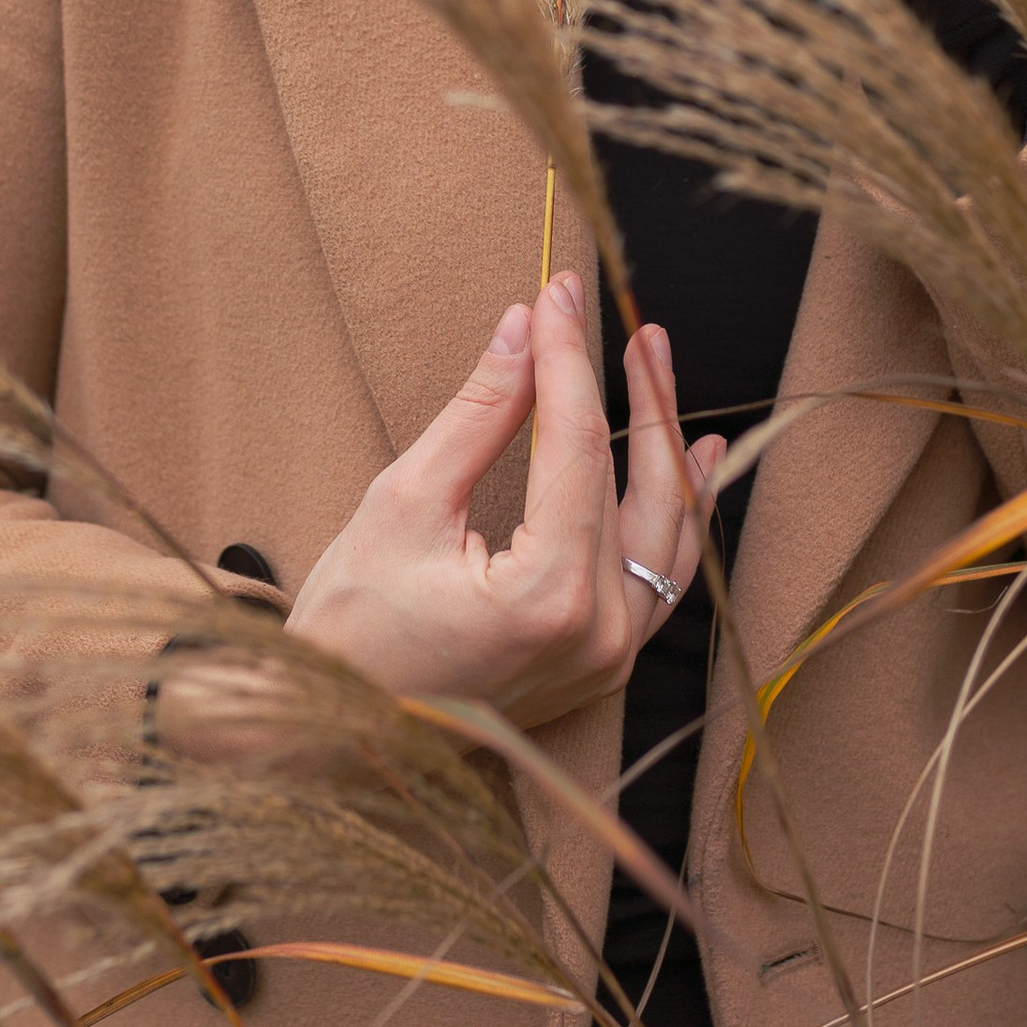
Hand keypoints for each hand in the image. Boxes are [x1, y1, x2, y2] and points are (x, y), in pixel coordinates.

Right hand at [287, 273, 723, 729]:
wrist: (335, 733)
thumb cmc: (353, 625)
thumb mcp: (404, 504)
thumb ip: (479, 415)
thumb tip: (524, 330)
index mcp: (550, 596)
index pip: (576, 446)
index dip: (569, 358)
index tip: (559, 292)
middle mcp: (600, 633)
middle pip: (642, 485)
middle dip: (638, 395)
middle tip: (626, 322)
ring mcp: (610, 658)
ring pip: (667, 533)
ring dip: (668, 449)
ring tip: (660, 371)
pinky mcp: (602, 665)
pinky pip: (660, 578)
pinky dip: (676, 518)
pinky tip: (690, 468)